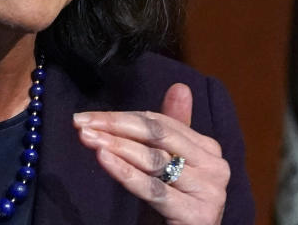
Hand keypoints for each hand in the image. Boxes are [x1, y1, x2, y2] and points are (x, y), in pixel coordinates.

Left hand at [73, 83, 228, 223]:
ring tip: (87, 138)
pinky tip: (103, 159)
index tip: (86, 116)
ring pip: (154, 161)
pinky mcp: (198, 215)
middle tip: (81, 122)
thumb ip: (170, 129)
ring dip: (116, 146)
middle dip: (115, 126)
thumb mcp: (167, 164)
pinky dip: (126, 173)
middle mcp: (215, 166)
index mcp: (208, 148)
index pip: (159, 123)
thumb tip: (180, 87)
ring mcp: (210, 192)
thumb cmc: (171, 204)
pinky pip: (154, 190)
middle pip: (157, 136)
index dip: (121, 117)